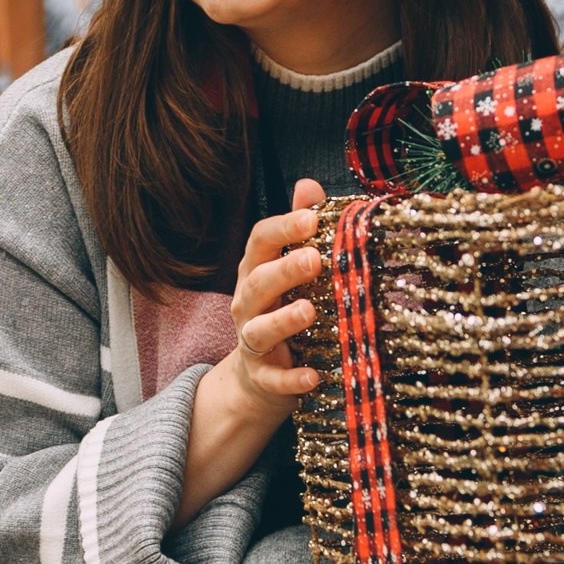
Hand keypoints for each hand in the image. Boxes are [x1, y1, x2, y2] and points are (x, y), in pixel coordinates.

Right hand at [176, 177, 326, 524]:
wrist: (258, 379)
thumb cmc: (283, 309)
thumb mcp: (291, 269)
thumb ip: (300, 230)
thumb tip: (309, 184)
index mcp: (257, 271)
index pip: (260, 241)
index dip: (283, 228)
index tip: (312, 218)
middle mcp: (248, 304)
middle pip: (258, 282)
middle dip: (284, 270)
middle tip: (315, 258)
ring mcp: (251, 341)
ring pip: (259, 329)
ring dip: (283, 321)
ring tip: (309, 311)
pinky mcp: (262, 377)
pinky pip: (273, 378)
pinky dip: (291, 379)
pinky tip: (313, 376)